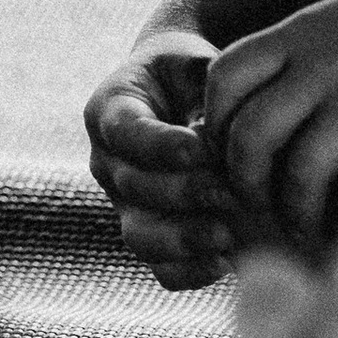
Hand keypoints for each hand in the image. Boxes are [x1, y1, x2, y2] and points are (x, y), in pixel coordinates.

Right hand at [86, 33, 240, 285]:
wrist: (180, 94)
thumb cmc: (192, 75)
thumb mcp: (194, 64)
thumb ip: (204, 94)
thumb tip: (220, 144)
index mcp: (110, 110)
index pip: (126, 132)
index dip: (162, 146)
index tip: (202, 149)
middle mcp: (108, 163)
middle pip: (134, 188)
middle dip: (184, 193)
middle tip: (229, 192)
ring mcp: (125, 205)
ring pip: (140, 236)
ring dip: (184, 240)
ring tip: (227, 236)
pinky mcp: (151, 236)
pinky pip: (160, 268)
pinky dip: (191, 272)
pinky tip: (227, 264)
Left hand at [203, 0, 337, 250]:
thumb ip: (307, 56)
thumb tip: (280, 101)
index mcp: (299, 33)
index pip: (222, 80)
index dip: (218, 128)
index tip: (239, 159)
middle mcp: (320, 59)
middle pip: (251, 136)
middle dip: (251, 187)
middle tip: (268, 211)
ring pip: (304, 169)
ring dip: (304, 213)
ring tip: (316, 232)